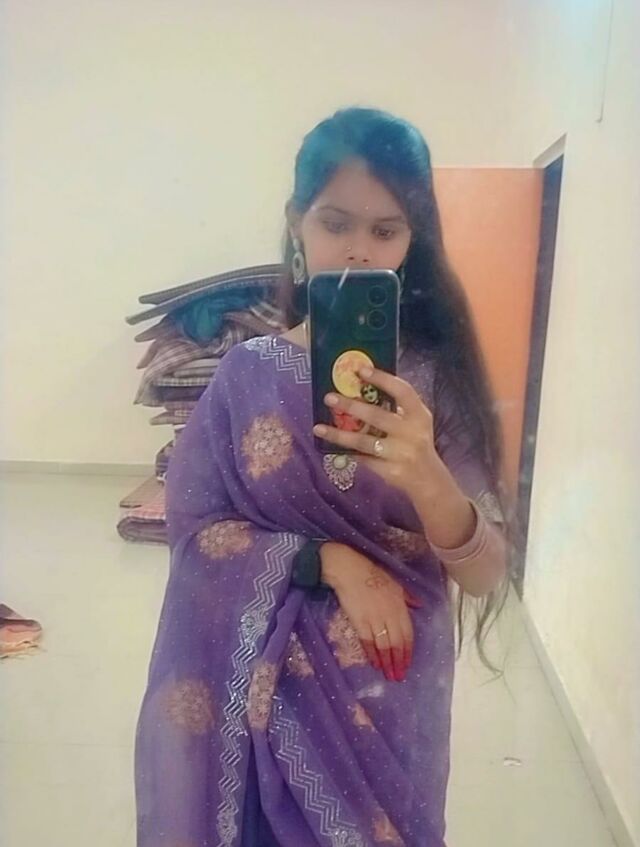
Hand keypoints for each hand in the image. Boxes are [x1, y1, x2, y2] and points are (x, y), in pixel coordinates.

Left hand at [312, 365, 438, 497]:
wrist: (428, 478)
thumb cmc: (417, 442)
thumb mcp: (416, 421)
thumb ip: (397, 406)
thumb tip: (362, 387)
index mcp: (419, 415)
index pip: (402, 391)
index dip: (382, 379)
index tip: (360, 370)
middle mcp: (411, 433)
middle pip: (377, 416)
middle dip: (351, 406)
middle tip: (329, 398)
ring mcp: (400, 453)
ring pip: (363, 442)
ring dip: (338, 435)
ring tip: (318, 428)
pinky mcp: (390, 471)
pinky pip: (363, 459)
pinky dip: (347, 452)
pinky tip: (332, 447)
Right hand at [319, 542, 422, 682]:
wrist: (349, 570)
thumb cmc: (371, 574)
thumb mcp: (395, 583)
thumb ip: (408, 596)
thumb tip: (420, 605)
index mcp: (399, 606)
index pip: (407, 633)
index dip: (408, 650)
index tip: (408, 664)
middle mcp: (389, 614)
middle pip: (397, 643)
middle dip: (399, 661)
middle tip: (399, 677)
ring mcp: (374, 619)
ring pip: (384, 645)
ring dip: (387, 663)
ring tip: (389, 675)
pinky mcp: (359, 621)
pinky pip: (368, 642)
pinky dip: (372, 655)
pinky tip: (375, 664)